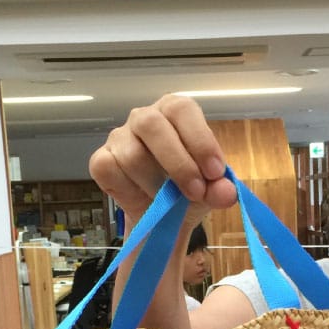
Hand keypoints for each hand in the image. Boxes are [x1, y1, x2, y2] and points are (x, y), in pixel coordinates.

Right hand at [88, 95, 237, 224]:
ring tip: (169, 202)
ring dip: (155, 184)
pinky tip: (143, 198)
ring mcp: (119, 137)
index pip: (182, 109)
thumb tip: (227, 192)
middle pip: (151, 125)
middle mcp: (144, 118)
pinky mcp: (101, 160)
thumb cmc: (186, 192)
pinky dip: (130, 189)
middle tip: (195, 192)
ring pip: (132, 154)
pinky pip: (109, 169)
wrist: (162, 219)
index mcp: (174, 112)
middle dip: (178, 163)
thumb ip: (219, 189)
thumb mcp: (210, 193)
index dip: (199, 140)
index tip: (215, 173)